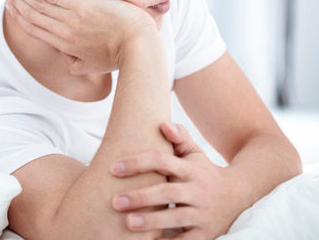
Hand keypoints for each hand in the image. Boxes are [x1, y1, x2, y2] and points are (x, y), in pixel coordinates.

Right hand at [2, 0, 156, 73]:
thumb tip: (67, 59)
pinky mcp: (81, 6)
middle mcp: (63, 32)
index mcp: (65, 45)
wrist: (138, 47)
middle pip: (33, 16)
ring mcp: (71, 19)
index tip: (12, 9)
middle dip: (16, 4)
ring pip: (38, 5)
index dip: (21, 18)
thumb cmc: (122, 56)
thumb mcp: (95, 65)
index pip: (37, 30)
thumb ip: (78, 62)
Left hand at [109, 123, 241, 238]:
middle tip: (115, 201)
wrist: (240, 193)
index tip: (113, 168)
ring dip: (152, 221)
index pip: (163, 161)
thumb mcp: (194, 153)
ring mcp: (203, 214)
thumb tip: (163, 124)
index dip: (138, 163)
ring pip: (177, 218)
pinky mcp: (205, 234)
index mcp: (191, 170)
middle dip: (142, 197)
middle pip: (168, 192)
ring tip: (128, 223)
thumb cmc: (204, 171)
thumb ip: (179, 137)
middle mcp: (199, 191)